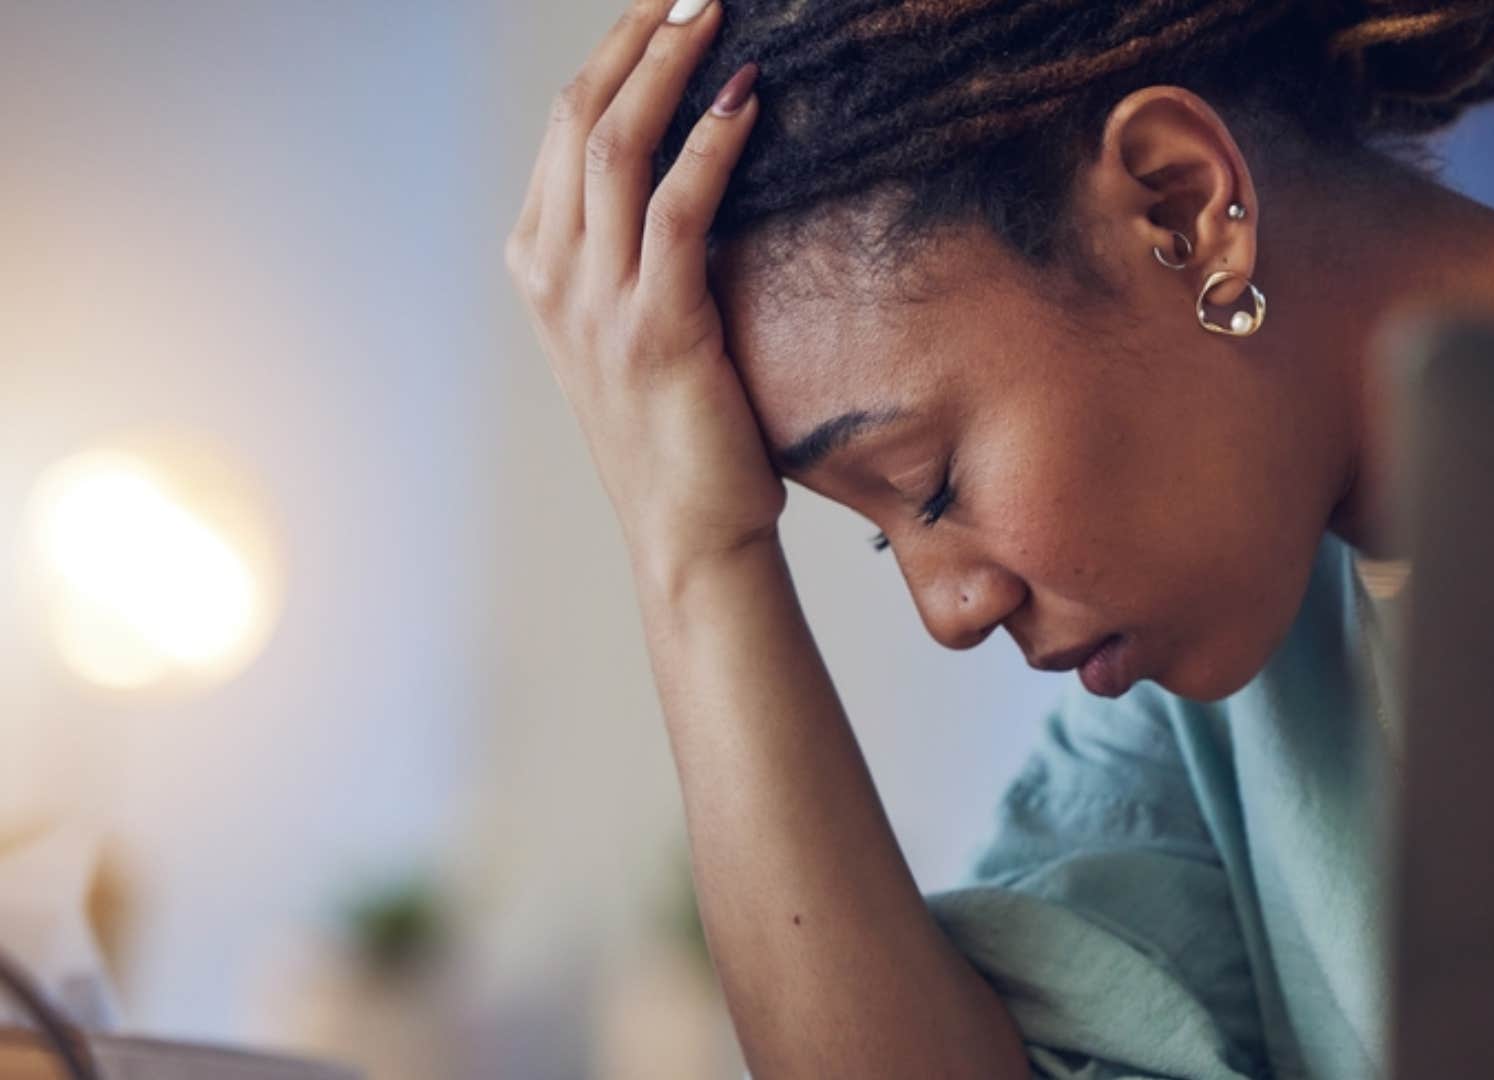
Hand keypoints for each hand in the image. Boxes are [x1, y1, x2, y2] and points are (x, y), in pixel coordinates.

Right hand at [504, 0, 779, 581]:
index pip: (563, 133)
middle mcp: (553, 277)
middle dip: (635, 39)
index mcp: (539, 269)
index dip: (611, 58)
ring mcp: (596, 303)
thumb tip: (689, 178)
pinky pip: (678, 208)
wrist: (687, 534)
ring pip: (616, 147)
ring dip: (669, 65)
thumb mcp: (633, 332)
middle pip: (579, 118)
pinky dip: (712, 142)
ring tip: (715, 11)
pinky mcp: (657, 328)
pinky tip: (749, 99)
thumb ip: (635, 256)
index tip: (661, 12)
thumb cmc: (677, 436)